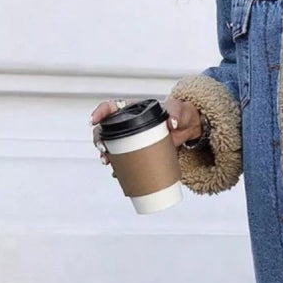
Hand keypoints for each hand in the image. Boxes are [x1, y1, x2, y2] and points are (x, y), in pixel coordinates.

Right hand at [89, 98, 203, 176]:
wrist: (187, 128)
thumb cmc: (180, 114)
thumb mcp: (178, 110)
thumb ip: (175, 114)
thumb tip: (172, 123)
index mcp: (134, 110)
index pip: (111, 107)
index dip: (100, 112)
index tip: (95, 121)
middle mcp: (130, 124)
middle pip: (106, 129)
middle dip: (99, 139)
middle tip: (103, 149)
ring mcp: (134, 139)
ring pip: (113, 146)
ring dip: (107, 155)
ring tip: (107, 163)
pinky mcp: (140, 151)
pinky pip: (126, 159)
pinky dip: (121, 167)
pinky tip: (118, 174)